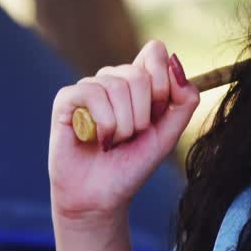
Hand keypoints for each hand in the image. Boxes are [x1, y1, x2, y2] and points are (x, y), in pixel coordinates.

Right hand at [48, 40, 200, 226]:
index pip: (154, 52)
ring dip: (123, 125)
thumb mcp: (168, 134)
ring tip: (114, 142)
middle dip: (143, 114)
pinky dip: (104, 123)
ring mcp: (88, 87)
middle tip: (132, 136)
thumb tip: (176, 62)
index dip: (162, 83)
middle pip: (138, 74)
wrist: (101, 198)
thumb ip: (184, 101)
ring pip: (117, 85)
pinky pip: (91, 93)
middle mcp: (112, 79)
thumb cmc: (132, 165)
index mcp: (138, 82)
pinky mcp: (66, 100)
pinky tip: (99, 139)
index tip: (158, 115)